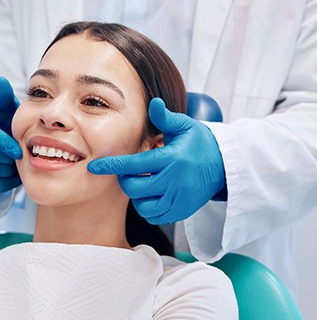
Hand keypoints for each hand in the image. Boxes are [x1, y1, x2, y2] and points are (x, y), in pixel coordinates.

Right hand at [0, 76, 22, 191]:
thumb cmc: (1, 117)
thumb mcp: (3, 105)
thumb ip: (3, 95)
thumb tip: (0, 81)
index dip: (5, 146)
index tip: (19, 151)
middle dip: (11, 157)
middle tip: (23, 152)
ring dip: (11, 168)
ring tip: (17, 158)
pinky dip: (8, 180)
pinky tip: (13, 168)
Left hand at [88, 98, 226, 223]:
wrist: (225, 166)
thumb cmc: (200, 143)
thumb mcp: (185, 126)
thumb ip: (165, 118)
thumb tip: (153, 103)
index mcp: (172, 159)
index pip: (134, 165)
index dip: (111, 166)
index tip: (94, 167)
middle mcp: (175, 181)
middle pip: (135, 188)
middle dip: (126, 180)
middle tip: (131, 172)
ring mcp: (179, 199)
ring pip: (143, 205)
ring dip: (137, 195)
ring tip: (144, 182)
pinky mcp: (182, 211)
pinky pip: (155, 216)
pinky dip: (148, 208)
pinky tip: (152, 194)